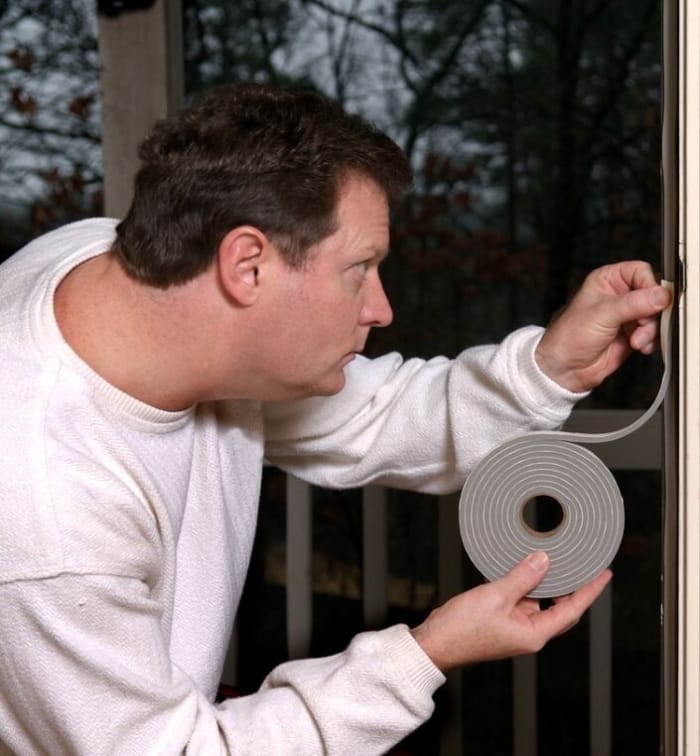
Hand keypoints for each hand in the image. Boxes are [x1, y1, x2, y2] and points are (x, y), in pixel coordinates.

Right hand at [410, 551, 610, 671]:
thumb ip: (522, 578)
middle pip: (559, 608)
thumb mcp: (496, 596)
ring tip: (550, 559)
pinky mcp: (500, 621)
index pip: (572, 610)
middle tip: (581, 564)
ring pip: (537, 602)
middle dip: (571, 586)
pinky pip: (519, 600)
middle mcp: (528, 633)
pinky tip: (518, 568)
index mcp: (534, 634)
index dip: (589, 591)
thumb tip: (543, 561)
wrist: (436, 642)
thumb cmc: (462, 629)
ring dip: (543, 582)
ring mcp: (514, 628)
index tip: (603, 575)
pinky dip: (522, 584)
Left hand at [535, 261, 671, 392]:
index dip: (650, 286)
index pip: (641, 271)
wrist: (565, 369)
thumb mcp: (602, 315)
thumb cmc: (569, 337)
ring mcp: (627, 315)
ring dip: (651, 329)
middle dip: (652, 312)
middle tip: (641, 325)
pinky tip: (639, 346)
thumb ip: (633, 304)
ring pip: (656, 314)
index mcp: (607, 280)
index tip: (653, 302)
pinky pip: (654, 331)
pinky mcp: (632, 333)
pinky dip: (651, 340)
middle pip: (653, 294)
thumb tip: (660, 295)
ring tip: (636, 340)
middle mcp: (618, 295)